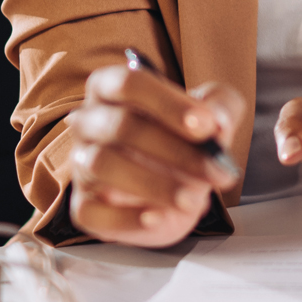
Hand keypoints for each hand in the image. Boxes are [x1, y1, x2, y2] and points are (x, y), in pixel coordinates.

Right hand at [66, 65, 242, 247]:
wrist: (177, 186)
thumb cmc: (186, 139)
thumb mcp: (213, 115)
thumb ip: (220, 107)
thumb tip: (217, 121)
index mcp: (112, 87)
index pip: (129, 83)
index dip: (169, 104)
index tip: (207, 126)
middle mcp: (89, 121)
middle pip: (121, 126)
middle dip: (175, 150)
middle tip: (216, 170)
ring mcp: (81, 164)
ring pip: (103, 165)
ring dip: (156, 184)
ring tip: (193, 199)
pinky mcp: (84, 206)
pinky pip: (91, 212)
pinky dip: (127, 218)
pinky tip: (159, 218)